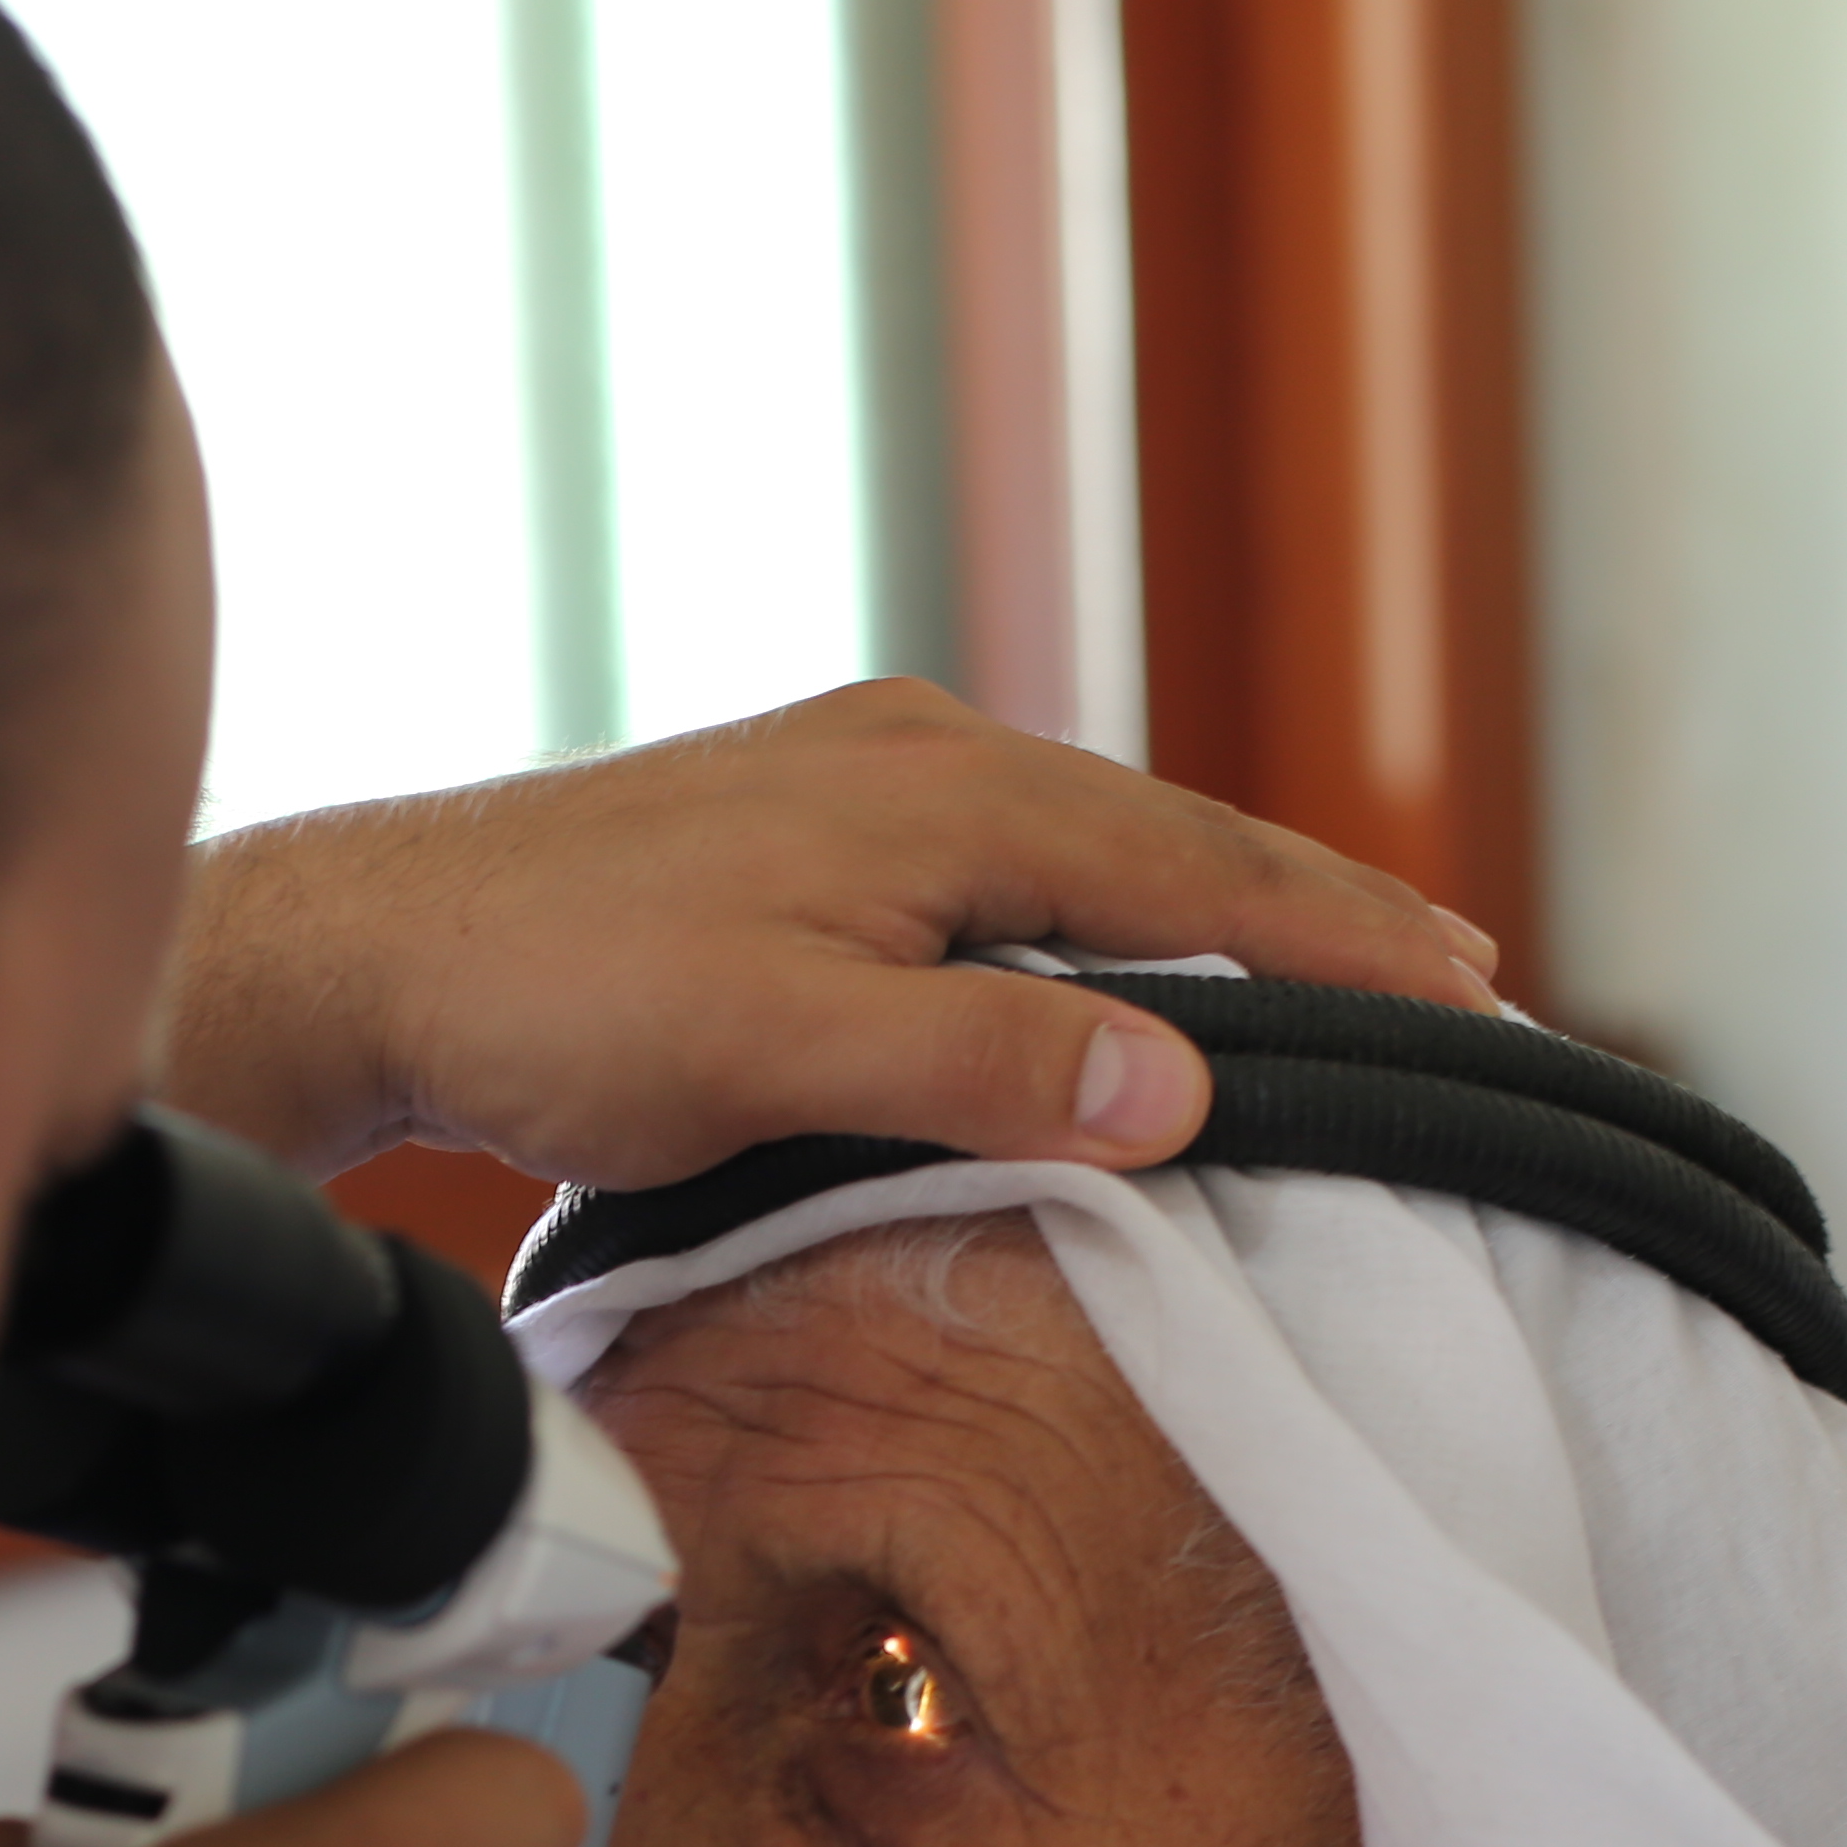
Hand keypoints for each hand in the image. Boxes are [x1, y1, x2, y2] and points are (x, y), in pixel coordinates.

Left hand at [157, 677, 1504, 1186]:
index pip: (1201, 878)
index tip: (1475, 999)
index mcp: (944, 797)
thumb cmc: (559, 1002)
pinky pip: (1013, 864)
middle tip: (1464, 978)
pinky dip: (1110, 910)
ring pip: (1092, 848)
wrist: (371, 951)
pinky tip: (1126, 953)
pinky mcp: (803, 824)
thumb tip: (1186, 1089)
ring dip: (1220, 910)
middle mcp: (918, 756)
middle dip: (1319, 914)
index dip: (1346, 947)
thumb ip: (985, 1069)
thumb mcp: (783, 1054)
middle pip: (1170, 841)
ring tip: (1337, 967)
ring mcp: (858, 780)